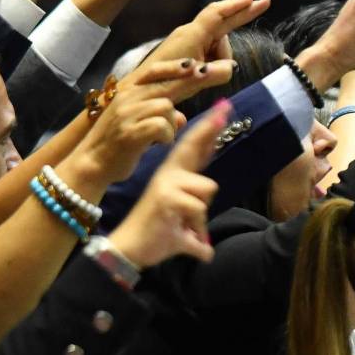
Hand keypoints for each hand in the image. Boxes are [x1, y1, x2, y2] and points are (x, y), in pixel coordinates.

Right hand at [67, 58, 234, 185]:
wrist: (91, 164)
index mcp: (129, 92)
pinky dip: (166, 136)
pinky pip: (162, 127)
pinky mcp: (130, 133)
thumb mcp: (137, 123)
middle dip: (196, 78)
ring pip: (168, 107)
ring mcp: (128, 114)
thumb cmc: (118, 144)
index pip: (154, 71)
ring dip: (171, 124)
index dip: (175, 66)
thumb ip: (159, 115)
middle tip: (225, 71)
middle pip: (168, 84)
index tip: (195, 64)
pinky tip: (157, 143)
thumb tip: (181, 116)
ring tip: (160, 137)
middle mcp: (128, 98)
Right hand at [107, 100, 229, 267]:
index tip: (223, 109)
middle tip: (226, 107)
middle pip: (193, 146)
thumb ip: (196, 197)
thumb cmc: (156, 230)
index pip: (192, 147)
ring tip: (184, 227)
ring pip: (207, 190)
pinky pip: (199, 209)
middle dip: (209, 126)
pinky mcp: (168, 198)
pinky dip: (196, 233)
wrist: (128, 248)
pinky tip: (183, 238)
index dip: (207, 128)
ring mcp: (167, 185)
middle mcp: (168, 174)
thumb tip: (211, 186)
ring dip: (201, 217)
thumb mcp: (181, 212)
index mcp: (172, 174)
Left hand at [139, 0, 271, 73]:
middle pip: (221, 22)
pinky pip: (207, 48)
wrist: (136, 92)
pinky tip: (206, 72)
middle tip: (263, 2)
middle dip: (242, 13)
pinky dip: (214, 56)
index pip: (219, 14)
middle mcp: (189, 34)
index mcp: (192, 35)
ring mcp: (185, 42)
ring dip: (220, 57)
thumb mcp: (194, 80)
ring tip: (206, 77)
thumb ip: (218, 72)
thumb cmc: (162, 84)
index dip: (238, 6)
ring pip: (216, 42)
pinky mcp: (182, 52)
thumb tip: (231, 68)